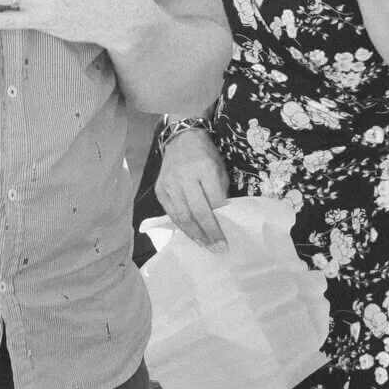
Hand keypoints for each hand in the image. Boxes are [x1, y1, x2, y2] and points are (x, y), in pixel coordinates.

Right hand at [155, 128, 230, 249]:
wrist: (182, 139)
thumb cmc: (205, 155)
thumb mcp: (219, 168)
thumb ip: (220, 191)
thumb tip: (223, 217)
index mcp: (205, 168)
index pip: (215, 201)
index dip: (222, 220)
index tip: (229, 235)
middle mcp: (185, 177)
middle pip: (198, 211)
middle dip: (210, 233)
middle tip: (219, 248)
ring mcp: (170, 184)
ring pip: (182, 216)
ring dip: (195, 234)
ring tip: (205, 246)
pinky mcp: (160, 190)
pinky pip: (171, 213)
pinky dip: (182, 226)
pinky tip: (192, 235)